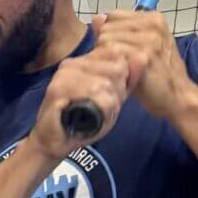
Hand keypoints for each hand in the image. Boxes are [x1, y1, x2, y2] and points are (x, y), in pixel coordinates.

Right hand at [29, 41, 132, 160]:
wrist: (54, 143)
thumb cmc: (83, 121)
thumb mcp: (113, 99)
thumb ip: (129, 79)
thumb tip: (143, 56)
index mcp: (83, 61)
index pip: (116, 55)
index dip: (121, 79)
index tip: (107, 96)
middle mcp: (71, 63)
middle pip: (115, 68)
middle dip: (115, 93)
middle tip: (99, 108)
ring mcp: (63, 75)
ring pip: (105, 84)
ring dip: (107, 105)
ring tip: (91, 114)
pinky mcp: (58, 89)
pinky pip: (94, 96)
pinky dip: (98, 111)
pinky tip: (86, 118)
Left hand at [93, 10, 197, 120]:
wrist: (176, 96)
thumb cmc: (154, 73)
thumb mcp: (138, 46)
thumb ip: (116, 31)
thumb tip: (97, 18)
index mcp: (153, 18)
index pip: (111, 16)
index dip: (108, 35)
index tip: (121, 50)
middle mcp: (152, 24)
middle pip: (106, 29)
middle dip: (106, 47)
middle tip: (122, 63)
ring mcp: (149, 39)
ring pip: (106, 41)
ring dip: (108, 59)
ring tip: (123, 69)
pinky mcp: (143, 56)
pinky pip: (112, 54)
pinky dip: (112, 67)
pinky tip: (123, 75)